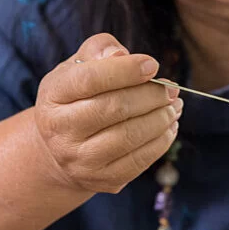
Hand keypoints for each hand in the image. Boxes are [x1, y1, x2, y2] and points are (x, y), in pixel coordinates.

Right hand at [34, 33, 181, 193]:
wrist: (60, 150)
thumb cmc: (77, 97)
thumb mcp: (78, 66)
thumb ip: (99, 50)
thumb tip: (121, 56)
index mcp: (53, 95)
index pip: (90, 79)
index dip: (126, 70)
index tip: (153, 65)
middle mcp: (60, 130)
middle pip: (114, 108)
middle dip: (151, 95)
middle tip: (172, 89)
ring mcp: (80, 159)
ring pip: (130, 136)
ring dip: (161, 118)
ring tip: (175, 106)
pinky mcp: (102, 179)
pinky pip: (139, 160)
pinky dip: (161, 141)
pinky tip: (169, 126)